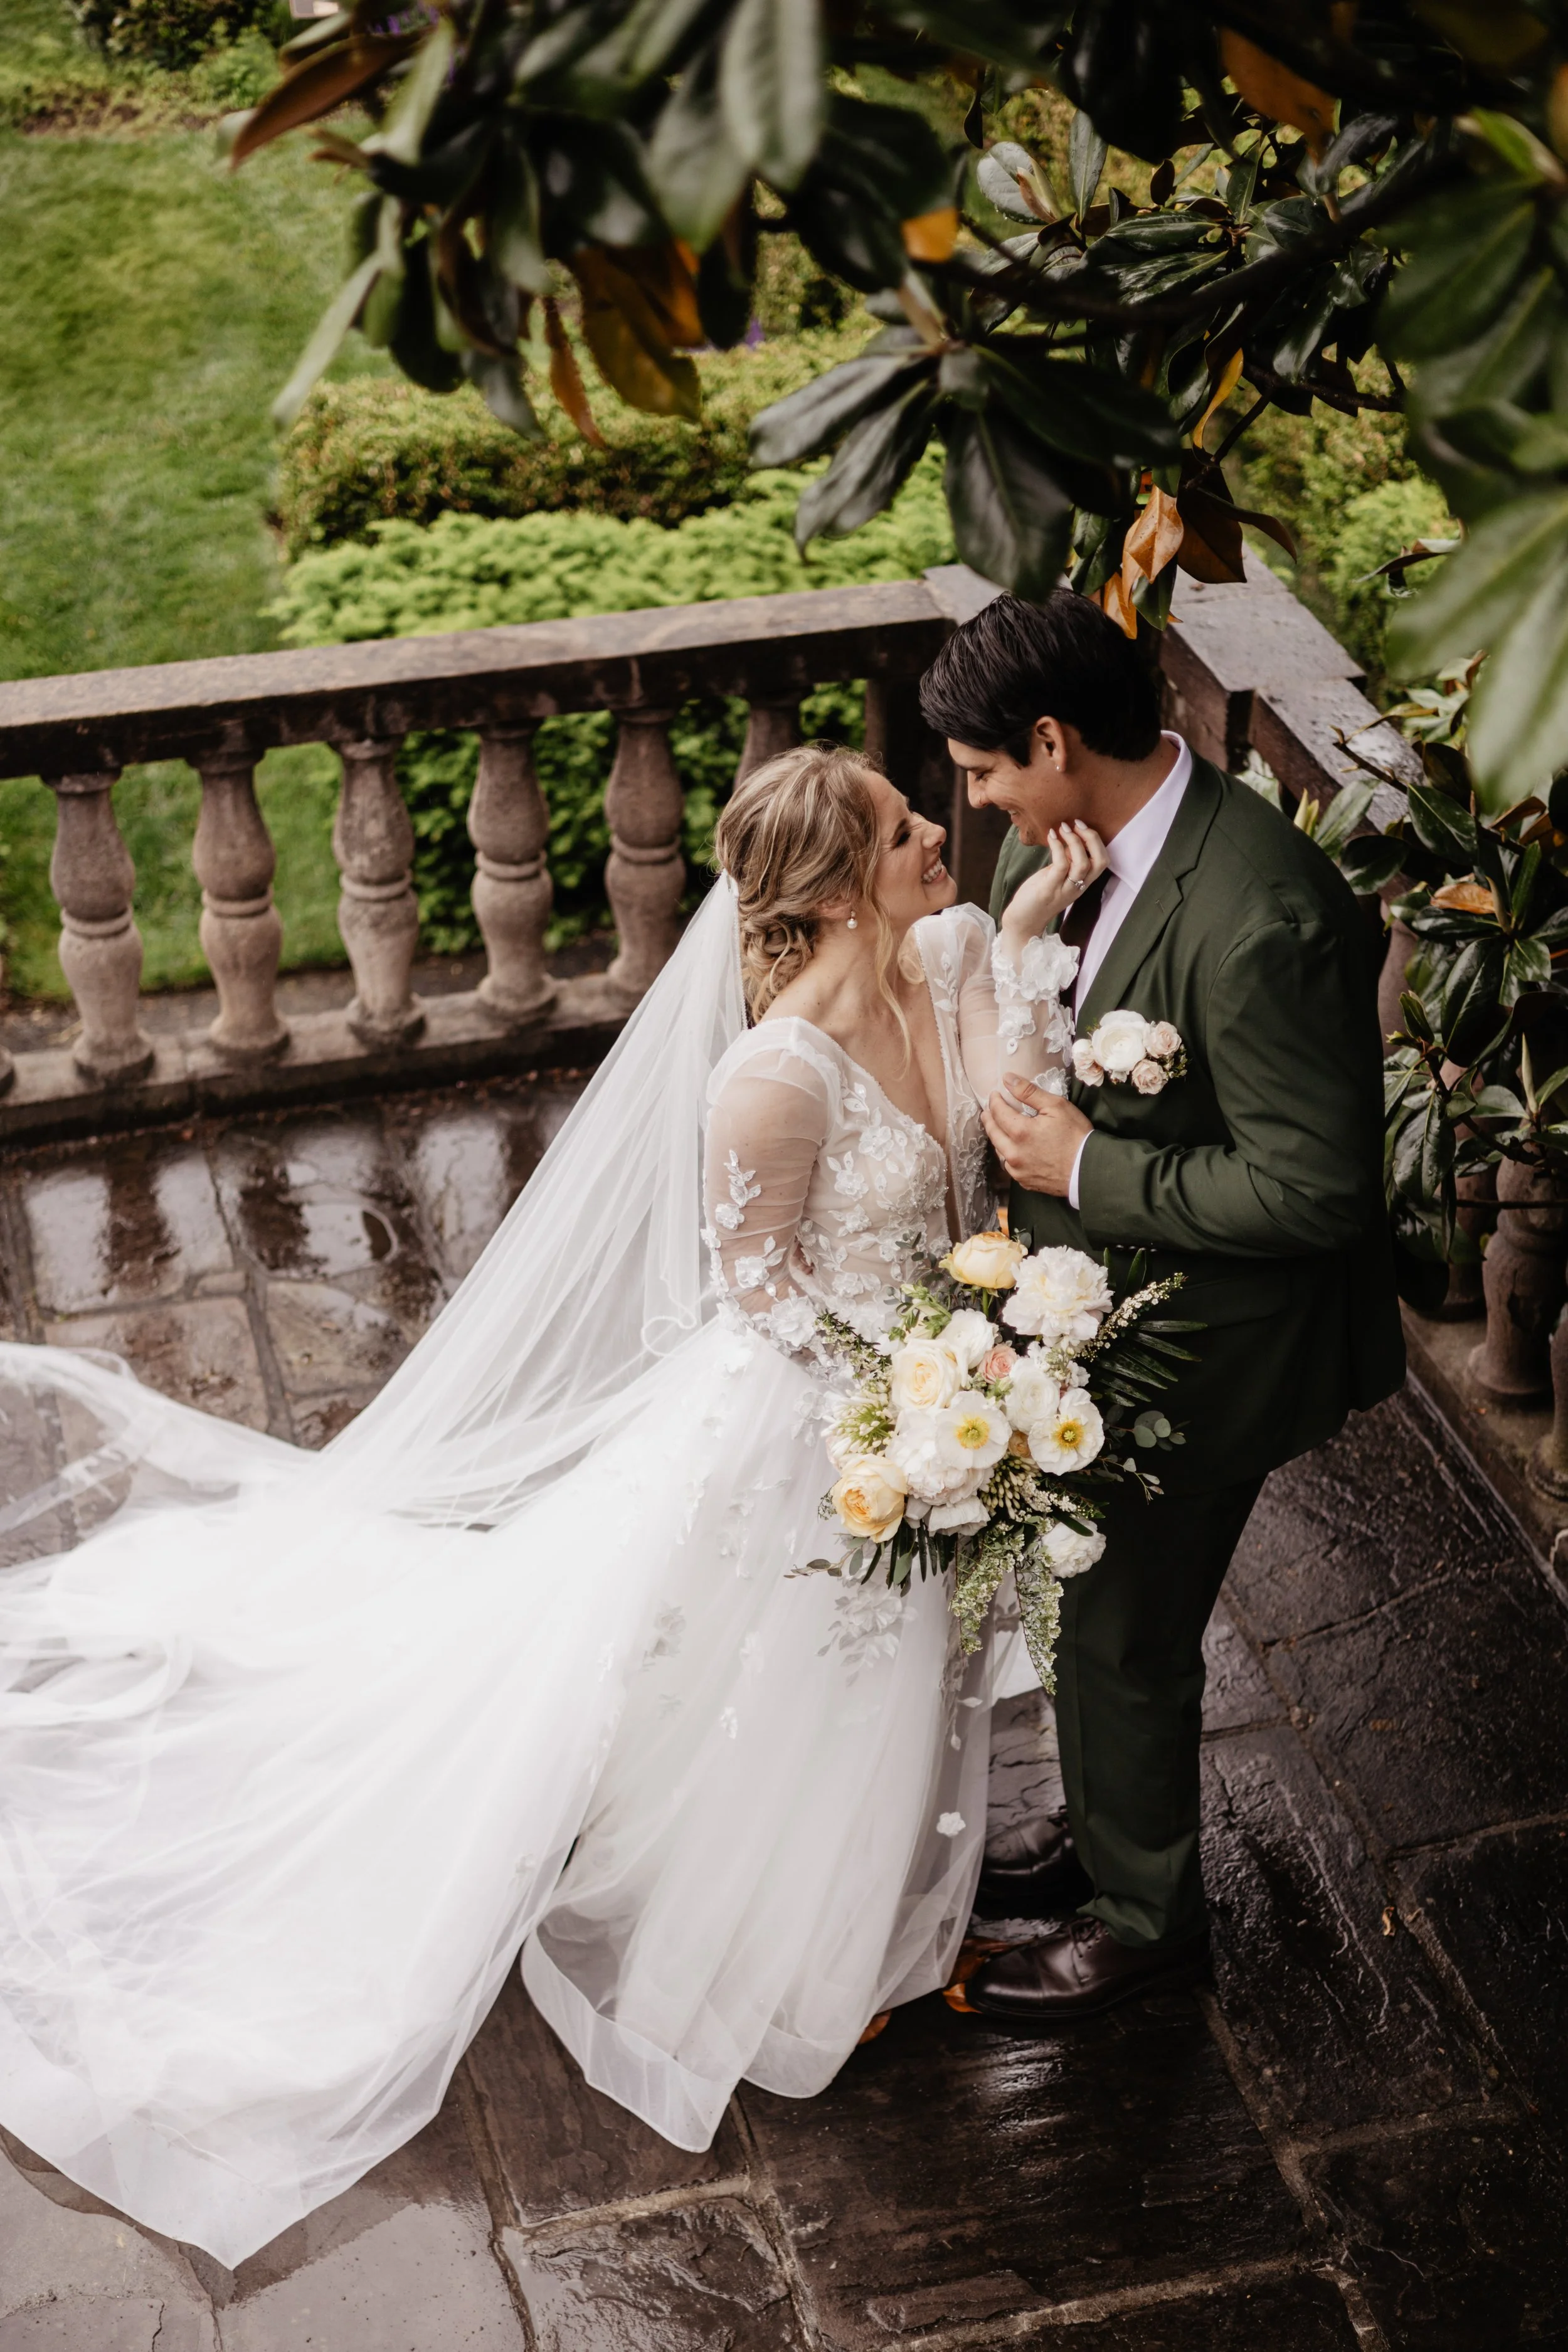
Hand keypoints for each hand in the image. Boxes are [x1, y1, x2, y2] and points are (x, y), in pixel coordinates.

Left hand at [984, 1075, 1090, 1197]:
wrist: (1089, 1170)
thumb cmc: (1076, 1136)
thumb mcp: (1056, 1106)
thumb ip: (1029, 1092)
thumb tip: (1007, 1079)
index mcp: (1020, 1132)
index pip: (997, 1112)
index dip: (994, 1101)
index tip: (995, 1095)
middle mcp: (1013, 1153)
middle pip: (993, 1133)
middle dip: (989, 1119)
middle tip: (987, 1111)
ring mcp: (1018, 1170)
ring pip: (999, 1151)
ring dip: (996, 1137)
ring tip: (997, 1128)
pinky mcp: (1024, 1182)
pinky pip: (1009, 1166)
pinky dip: (1007, 1155)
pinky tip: (1011, 1150)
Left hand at [1000, 821, 1107, 946]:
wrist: (1023, 920)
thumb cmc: (1039, 895)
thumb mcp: (1057, 876)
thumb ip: (1067, 861)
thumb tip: (1071, 838)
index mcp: (1083, 883)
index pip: (1103, 861)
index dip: (1097, 841)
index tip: (1082, 826)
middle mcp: (1078, 887)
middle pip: (1099, 862)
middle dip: (1092, 838)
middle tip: (1076, 824)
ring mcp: (1064, 890)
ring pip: (1082, 864)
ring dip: (1074, 841)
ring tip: (1063, 828)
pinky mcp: (1049, 889)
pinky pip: (1061, 866)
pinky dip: (1058, 847)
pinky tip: (1051, 836)